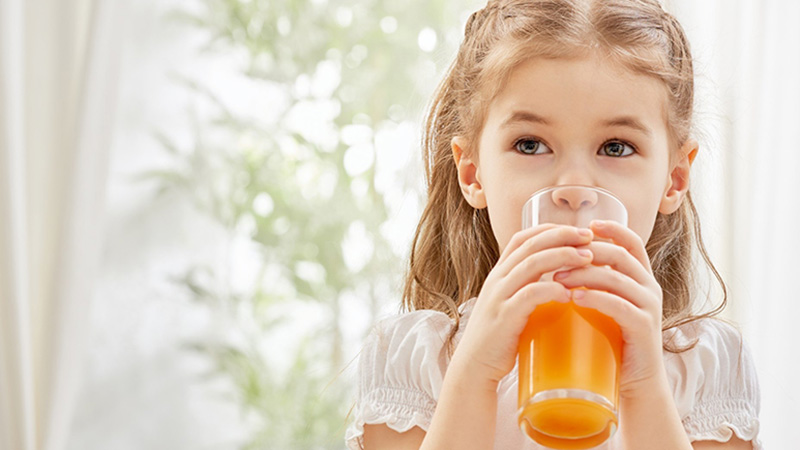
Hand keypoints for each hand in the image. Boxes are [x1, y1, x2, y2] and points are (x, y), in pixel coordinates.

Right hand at [449, 224, 594, 384]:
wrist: (474, 366)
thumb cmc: (500, 338)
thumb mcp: (511, 305)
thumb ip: (529, 291)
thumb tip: (563, 284)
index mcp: (500, 274)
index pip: (523, 238)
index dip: (549, 229)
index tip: (577, 230)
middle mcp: (498, 280)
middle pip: (530, 245)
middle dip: (561, 236)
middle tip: (589, 236)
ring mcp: (499, 297)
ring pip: (531, 265)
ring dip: (562, 257)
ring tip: (587, 258)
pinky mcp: (504, 318)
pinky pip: (529, 296)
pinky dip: (550, 290)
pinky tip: (569, 293)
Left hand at [553, 220, 665, 395]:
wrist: (635, 381)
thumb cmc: (613, 340)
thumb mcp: (605, 305)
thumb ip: (592, 285)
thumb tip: (556, 264)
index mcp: (641, 278)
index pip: (633, 242)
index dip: (613, 229)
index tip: (588, 223)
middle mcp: (649, 288)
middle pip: (620, 256)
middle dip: (587, 251)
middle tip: (556, 256)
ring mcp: (649, 307)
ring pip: (617, 279)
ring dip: (584, 274)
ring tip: (557, 277)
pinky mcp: (644, 328)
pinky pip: (621, 306)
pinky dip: (597, 299)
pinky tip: (575, 298)